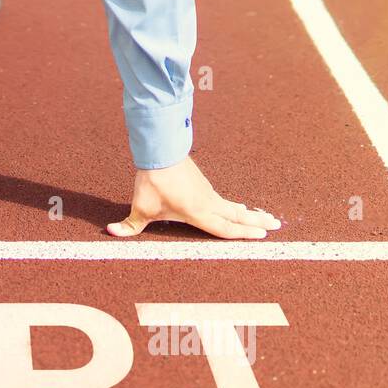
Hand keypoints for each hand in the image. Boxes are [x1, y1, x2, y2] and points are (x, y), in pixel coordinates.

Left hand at [108, 156, 279, 239]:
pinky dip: (234, 206)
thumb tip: (110, 232)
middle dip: (257, 222)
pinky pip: (223, 200)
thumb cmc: (152, 182)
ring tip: (264, 218)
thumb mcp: (140, 208)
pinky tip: (238, 207)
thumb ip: (129, 226)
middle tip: (277, 225)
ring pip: (232, 207)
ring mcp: (207, 192)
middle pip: (237, 216)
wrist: (159, 151)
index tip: (263, 236)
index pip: (225, 228)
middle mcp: (208, 203)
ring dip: (248, 214)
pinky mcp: (203, 184)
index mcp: (198, 213)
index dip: (243, 234)